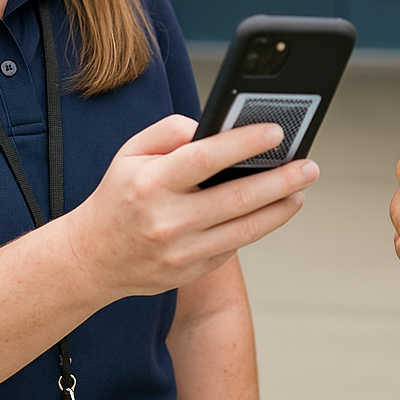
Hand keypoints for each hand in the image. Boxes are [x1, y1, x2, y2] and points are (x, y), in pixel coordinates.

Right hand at [67, 115, 319, 301]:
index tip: (277, 131)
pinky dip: (258, 226)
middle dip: (280, 180)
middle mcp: (166, 220)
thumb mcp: (131, 153)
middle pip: (236, 198)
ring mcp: (180, 252)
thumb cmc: (120, 195)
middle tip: (309, 165)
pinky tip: (276, 209)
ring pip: (244, 229)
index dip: (243, 144)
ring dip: (280, 208)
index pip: (204, 159)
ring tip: (301, 187)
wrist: (90, 259)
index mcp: (151, 183)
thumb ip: (171, 131)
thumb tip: (214, 127)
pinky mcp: (190, 272)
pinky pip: (234, 246)